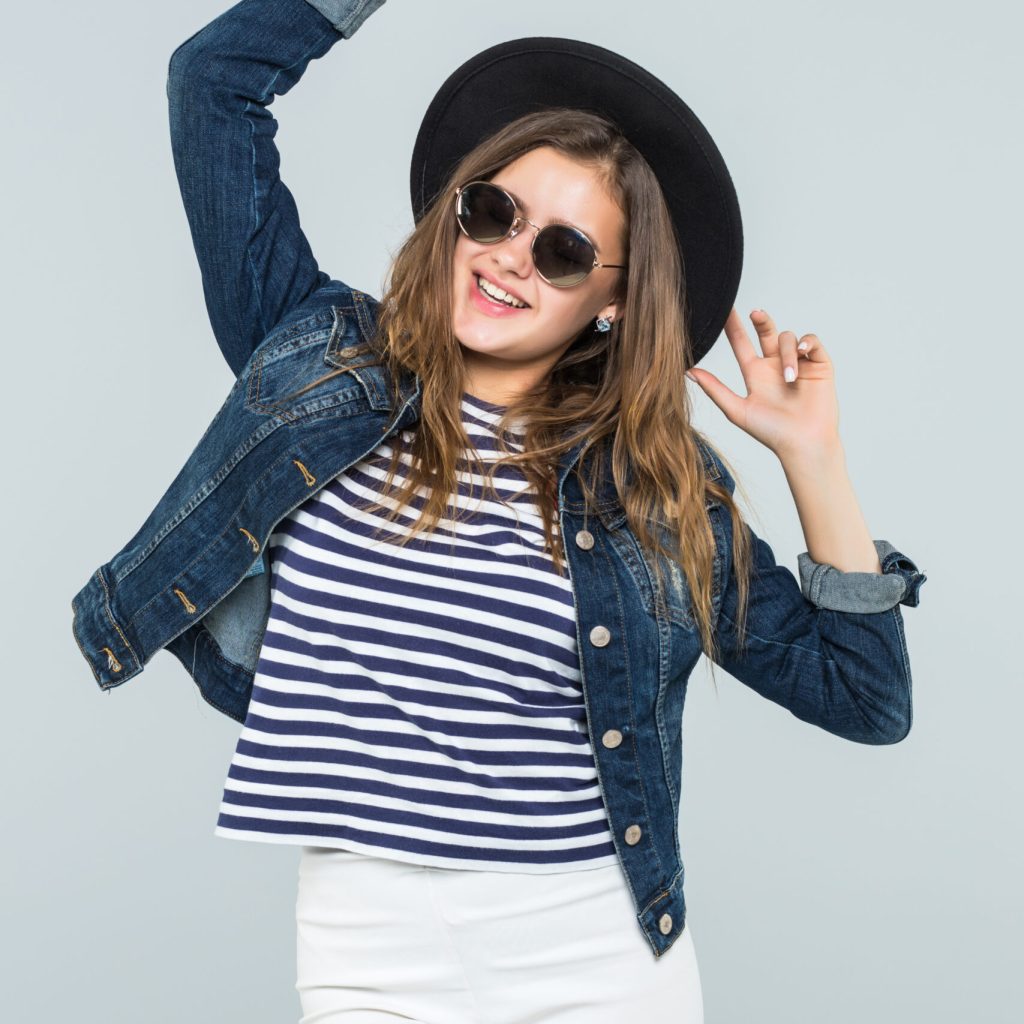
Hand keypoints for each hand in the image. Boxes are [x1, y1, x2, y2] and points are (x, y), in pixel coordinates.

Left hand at [685, 308, 840, 461]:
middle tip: (755, 314)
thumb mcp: (737, 410)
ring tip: (789, 378)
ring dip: (787, 354)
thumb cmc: (771, 433)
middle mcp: (775, 365)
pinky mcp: (819, 365)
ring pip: (788, 338)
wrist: (803, 444)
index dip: (732, 326)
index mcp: (755, 373)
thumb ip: (715, 389)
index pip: (741, 342)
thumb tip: (688, 372)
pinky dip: (808, 342)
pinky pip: (812, 342)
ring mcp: (797, 363)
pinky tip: (803, 351)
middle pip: (765, 331)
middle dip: (761, 320)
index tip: (723, 308)